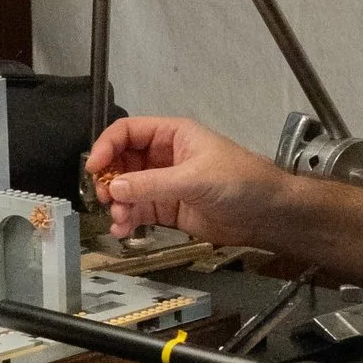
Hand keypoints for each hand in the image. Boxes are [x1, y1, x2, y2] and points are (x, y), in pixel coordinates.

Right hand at [87, 112, 282, 245]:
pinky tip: (123, 230)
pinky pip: (138, 210)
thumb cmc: (239, 182)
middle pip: (121, 161)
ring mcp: (164, 183)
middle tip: (105, 198)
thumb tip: (115, 188)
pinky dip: (127, 220)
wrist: (268, 214)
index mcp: (172, 135)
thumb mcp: (195, 178)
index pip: (128, 132)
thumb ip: (152, 184)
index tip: (94, 169)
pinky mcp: (168, 209)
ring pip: (127, 189)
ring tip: (119, 221)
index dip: (107, 146)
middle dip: (110, 180)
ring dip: (117, 204)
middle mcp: (163, 156)